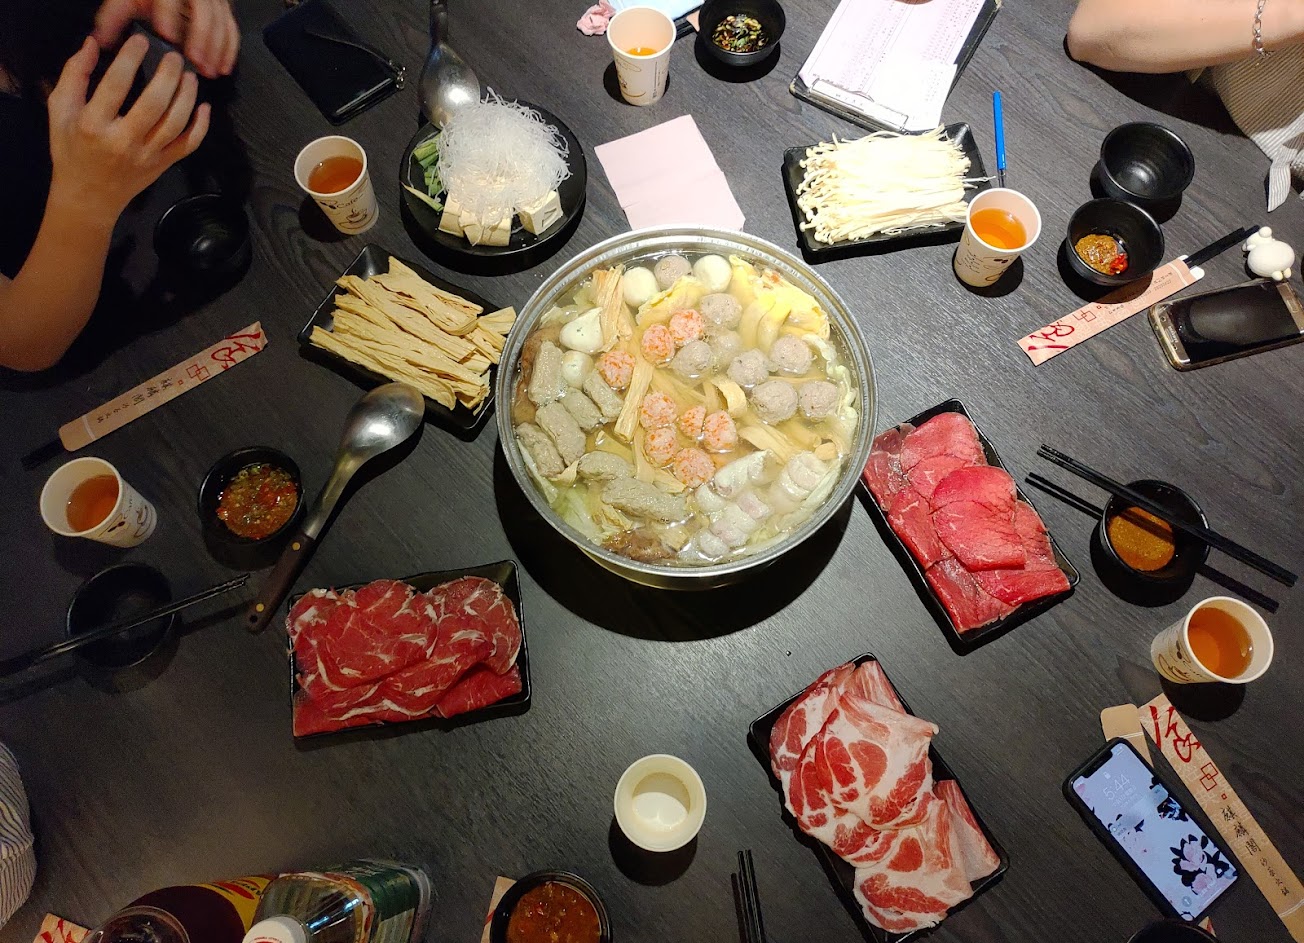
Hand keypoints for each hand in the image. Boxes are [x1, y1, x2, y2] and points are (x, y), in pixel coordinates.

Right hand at [46, 36, 210, 221]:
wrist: (88, 197)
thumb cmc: (71, 150)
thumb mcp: (60, 112)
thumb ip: (74, 76)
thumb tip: (92, 44)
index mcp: (93, 125)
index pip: (115, 85)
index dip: (130, 59)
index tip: (141, 41)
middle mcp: (123, 141)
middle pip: (153, 103)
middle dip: (168, 75)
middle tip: (174, 56)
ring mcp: (148, 156)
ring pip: (176, 123)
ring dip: (187, 96)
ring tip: (189, 75)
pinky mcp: (163, 165)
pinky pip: (189, 145)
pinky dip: (201, 127)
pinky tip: (203, 107)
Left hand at [93, 0, 239, 78]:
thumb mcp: (127, 0)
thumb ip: (113, 18)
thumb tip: (99, 41)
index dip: (169, 15)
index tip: (166, 35)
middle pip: (204, 11)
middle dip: (202, 38)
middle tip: (196, 62)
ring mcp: (212, 0)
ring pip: (221, 21)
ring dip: (218, 48)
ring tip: (210, 72)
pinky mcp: (223, 9)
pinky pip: (232, 28)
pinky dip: (230, 49)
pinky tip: (225, 68)